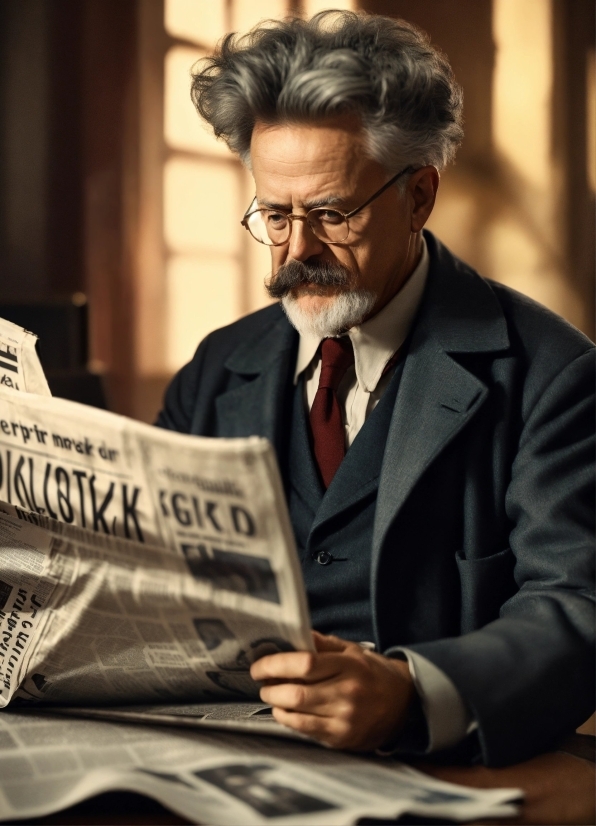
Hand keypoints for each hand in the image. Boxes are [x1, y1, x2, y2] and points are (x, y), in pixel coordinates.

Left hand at [249, 631, 414, 750]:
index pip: (305, 663)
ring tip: (272, 694)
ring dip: (276, 703)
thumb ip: (322, 644)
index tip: (260, 665)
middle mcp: (347, 693)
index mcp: (350, 666)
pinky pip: (304, 730)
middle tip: (262, 680)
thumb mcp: (352, 650)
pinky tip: (285, 710)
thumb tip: (292, 634)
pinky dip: (288, 719)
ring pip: (297, 714)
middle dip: (270, 686)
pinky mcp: (341, 738)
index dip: (276, 664)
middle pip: (296, 692)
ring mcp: (344, 719)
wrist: (403, 704)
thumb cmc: (372, 672)